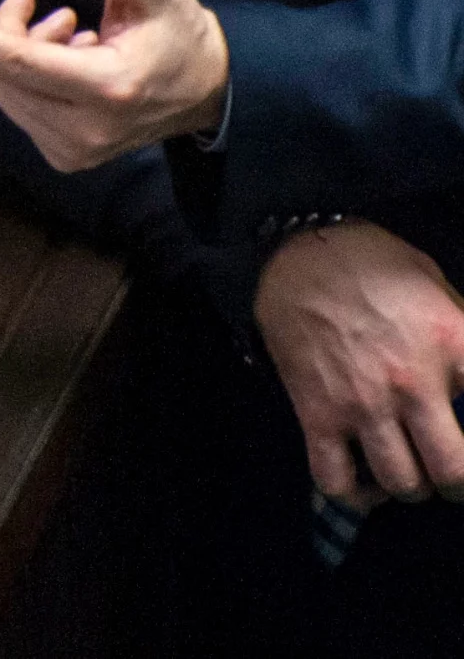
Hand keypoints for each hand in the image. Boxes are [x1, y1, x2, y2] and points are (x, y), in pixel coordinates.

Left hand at [0, 0, 229, 171]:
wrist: (210, 87)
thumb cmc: (178, 28)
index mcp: (109, 86)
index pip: (21, 63)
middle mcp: (89, 129)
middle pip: (8, 73)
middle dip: (11, 30)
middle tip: (45, 5)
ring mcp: (78, 151)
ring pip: (8, 92)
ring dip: (23, 54)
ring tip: (69, 32)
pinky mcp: (70, 159)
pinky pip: (22, 111)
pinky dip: (30, 81)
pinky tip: (68, 62)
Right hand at [257, 219, 463, 505]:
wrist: (295, 251)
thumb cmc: (373, 263)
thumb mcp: (439, 287)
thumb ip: (463, 337)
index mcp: (454, 345)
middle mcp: (413, 383)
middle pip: (452, 471)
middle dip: (457, 482)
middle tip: (450, 473)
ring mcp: (362, 403)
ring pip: (402, 483)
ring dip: (411, 484)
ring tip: (407, 470)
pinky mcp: (316, 413)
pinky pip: (336, 480)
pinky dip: (354, 493)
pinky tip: (363, 481)